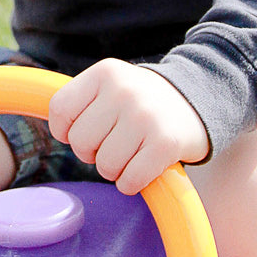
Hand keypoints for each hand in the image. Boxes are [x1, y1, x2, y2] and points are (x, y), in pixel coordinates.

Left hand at [48, 59, 209, 194]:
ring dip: (114, 169)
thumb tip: (60, 132)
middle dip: (92, 152)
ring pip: (104, 165)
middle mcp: (124, 91)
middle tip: (113, 143)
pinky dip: (131, 183)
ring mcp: (145, 117)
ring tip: (131, 153)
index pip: (60, 109)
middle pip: (79, 141)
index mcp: (105, 72)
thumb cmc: (142, 102)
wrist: (197, 102)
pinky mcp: (165, 144)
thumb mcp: (112, 85)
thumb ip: (82, 102)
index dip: (65, 130)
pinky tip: (143, 168)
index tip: (85, 131)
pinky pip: (129, 180)